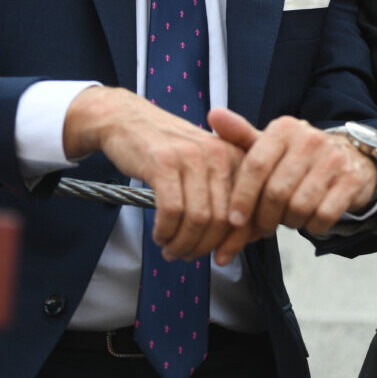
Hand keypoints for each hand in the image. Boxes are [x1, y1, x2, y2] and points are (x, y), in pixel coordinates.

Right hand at [63, 86, 251, 261]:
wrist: (129, 120)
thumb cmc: (169, 150)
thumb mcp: (206, 164)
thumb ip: (223, 195)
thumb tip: (233, 243)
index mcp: (236, 157)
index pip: (247, 210)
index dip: (235, 242)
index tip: (221, 256)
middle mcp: (219, 155)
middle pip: (222, 220)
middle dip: (204, 247)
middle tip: (186, 255)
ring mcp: (192, 158)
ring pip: (198, 220)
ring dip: (183, 244)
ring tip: (171, 248)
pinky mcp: (164, 163)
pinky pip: (172, 211)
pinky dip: (165, 232)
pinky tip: (159, 235)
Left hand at [210, 111, 376, 265]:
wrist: (349, 158)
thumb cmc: (297, 157)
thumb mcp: (269, 145)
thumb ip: (240, 136)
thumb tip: (213, 114)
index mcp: (285, 129)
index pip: (256, 165)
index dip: (243, 197)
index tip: (235, 221)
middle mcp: (310, 139)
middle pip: (276, 192)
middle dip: (266, 217)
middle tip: (264, 225)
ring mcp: (333, 158)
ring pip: (299, 207)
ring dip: (290, 222)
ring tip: (288, 218)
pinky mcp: (351, 179)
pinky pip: (324, 215)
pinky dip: (313, 226)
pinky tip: (311, 219)